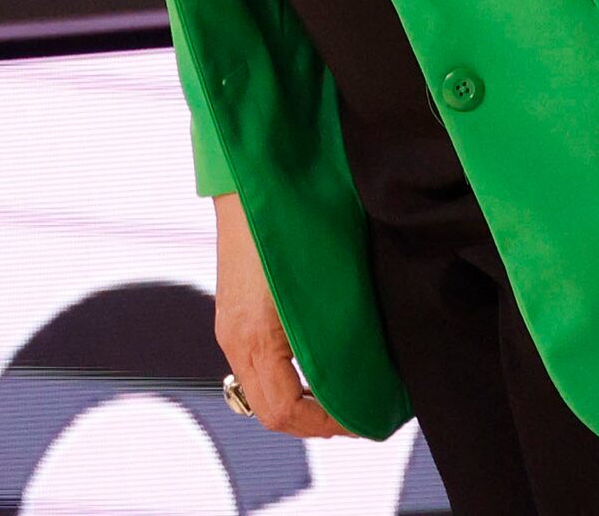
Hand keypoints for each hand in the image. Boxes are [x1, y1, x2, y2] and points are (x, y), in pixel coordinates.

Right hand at [213, 193, 346, 438]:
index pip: (284, 411)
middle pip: (269, 410)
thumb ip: (339, 331)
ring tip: (345, 396)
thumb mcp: (327, 281)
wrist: (257, 171)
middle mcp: (235, 337)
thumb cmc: (295, 217)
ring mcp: (231, 323)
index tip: (365, 421)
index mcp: (254, 336)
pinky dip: (289, 378)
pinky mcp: (236, 310)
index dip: (328, 425)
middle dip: (317, 422)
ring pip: (261, 390)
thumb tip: (367, 370)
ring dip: (302, 402)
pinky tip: (319, 365)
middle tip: (361, 416)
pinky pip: (257, 364)